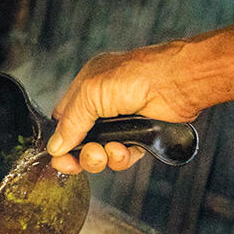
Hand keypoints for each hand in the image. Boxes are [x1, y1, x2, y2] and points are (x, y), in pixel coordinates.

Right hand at [47, 44, 201, 173]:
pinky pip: (123, 156)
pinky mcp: (140, 135)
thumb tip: (56, 147)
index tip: (61, 156)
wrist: (177, 83)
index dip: (61, 140)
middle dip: (82, 154)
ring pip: (101, 152)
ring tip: (109, 152)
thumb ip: (70, 123)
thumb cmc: (138, 76)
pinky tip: (126, 150)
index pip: (64, 120)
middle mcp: (103, 104)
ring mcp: (122, 121)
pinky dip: (122, 158)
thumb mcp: (90, 95)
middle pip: (81, 141)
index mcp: (87, 87)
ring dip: (102, 158)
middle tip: (87, 157)